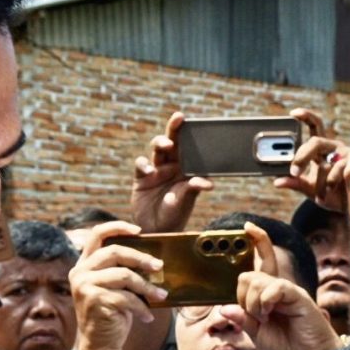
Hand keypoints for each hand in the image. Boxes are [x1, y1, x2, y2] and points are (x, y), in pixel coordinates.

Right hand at [70, 223, 164, 349]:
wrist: (99, 344)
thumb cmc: (112, 314)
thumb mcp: (114, 287)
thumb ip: (121, 269)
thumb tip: (151, 257)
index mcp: (84, 264)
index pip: (97, 234)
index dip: (118, 227)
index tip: (139, 230)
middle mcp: (80, 272)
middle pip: (115, 252)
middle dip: (141, 258)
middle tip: (159, 267)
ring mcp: (85, 286)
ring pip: (125, 276)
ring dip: (147, 287)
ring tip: (161, 296)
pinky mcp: (94, 300)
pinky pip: (126, 297)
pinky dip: (142, 307)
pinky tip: (148, 316)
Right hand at [131, 111, 208, 231]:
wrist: (156, 230)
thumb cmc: (176, 215)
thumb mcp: (186, 202)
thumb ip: (193, 189)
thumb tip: (208, 183)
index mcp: (186, 168)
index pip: (189, 147)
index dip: (190, 133)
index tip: (193, 122)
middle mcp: (172, 165)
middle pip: (172, 141)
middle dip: (175, 129)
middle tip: (179, 118)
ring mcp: (156, 170)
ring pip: (157, 149)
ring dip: (161, 143)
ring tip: (166, 146)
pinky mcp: (141, 177)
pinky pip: (141, 164)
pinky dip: (144, 164)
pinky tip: (149, 171)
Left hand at [236, 230, 341, 349]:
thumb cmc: (288, 345)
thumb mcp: (258, 334)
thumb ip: (243, 320)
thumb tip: (224, 307)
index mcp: (269, 295)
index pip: (260, 263)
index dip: (257, 242)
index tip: (247, 226)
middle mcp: (277, 288)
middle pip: (247, 276)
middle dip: (243, 298)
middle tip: (256, 317)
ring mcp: (287, 290)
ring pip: (256, 281)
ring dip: (253, 304)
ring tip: (265, 319)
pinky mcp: (297, 295)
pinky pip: (274, 287)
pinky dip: (266, 301)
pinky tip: (270, 313)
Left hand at [274, 108, 345, 210]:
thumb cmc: (332, 194)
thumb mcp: (310, 189)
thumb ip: (296, 183)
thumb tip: (277, 182)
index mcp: (322, 149)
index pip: (315, 127)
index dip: (306, 116)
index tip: (293, 112)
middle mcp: (334, 148)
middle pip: (315, 141)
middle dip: (302, 155)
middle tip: (293, 171)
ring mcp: (345, 156)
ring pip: (325, 157)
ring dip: (316, 175)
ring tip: (311, 191)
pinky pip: (337, 170)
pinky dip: (327, 184)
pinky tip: (322, 197)